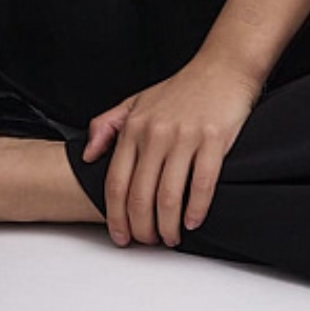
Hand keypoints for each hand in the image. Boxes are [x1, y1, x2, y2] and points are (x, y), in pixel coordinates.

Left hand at [83, 59, 261, 247]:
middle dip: (142, 228)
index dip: (116, 216)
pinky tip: (194, 222)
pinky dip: (196, 210)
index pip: (116, 182)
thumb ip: (107, 126)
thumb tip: (87, 155)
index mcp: (134, 127)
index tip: (120, 236)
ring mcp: (184, 137)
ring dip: (168, 226)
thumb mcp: (136, 101)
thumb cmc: (180, 89)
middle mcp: (156, 133)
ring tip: (171, 237)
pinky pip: (202, 185)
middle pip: (140, 196)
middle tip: (148, 242)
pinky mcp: (213, 140)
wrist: (221, 68)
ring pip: (169, 196)